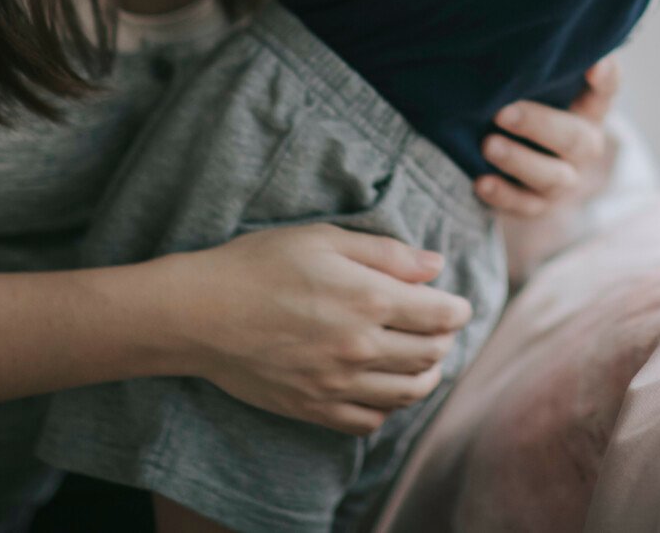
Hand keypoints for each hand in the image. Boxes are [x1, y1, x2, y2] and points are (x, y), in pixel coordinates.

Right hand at [179, 223, 473, 435]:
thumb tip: (437, 266)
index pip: (442, 315)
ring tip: (423, 361)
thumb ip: (387, 254)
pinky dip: (386, 407)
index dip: (459, 309)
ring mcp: (336, 383)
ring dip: (426, 376)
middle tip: (439, 328)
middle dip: (446, 341)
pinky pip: (368, 421)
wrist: (200, 313)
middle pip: (431, 355)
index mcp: (368, 298)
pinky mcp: (313, 407)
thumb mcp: (325, 238)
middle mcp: (359, 346)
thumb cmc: (260, 264)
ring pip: (407, 393)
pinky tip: (382, 386)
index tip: (457, 304)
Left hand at [474, 55, 622, 217]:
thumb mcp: (543, 87)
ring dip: (519, 161)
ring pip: (551, 177)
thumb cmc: (534, 107)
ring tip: (488, 145)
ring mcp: (565, 179)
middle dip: (539, 125)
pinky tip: (481, 182)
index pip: (607, 90)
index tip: (593, 66)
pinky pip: (524, 206)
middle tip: (503, 112)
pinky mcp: (539, 206)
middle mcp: (585, 145)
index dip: (605, 78)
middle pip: (575, 139)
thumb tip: (512, 31)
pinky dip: (503, 195)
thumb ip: (539, 67)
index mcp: (591, 109)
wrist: (530, 165)